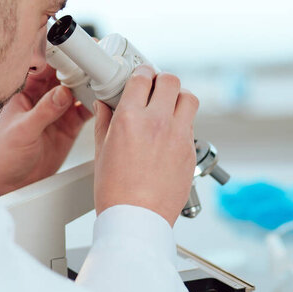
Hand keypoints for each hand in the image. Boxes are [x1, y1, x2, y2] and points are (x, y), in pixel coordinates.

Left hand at [0, 65, 92, 195]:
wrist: (9, 184)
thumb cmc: (2, 155)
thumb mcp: (22, 131)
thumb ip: (43, 112)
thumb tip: (62, 93)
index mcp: (24, 93)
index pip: (43, 69)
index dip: (58, 58)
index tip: (74, 52)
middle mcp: (42, 99)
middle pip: (64, 76)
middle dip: (79, 68)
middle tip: (94, 64)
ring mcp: (56, 112)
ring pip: (77, 91)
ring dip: (89, 85)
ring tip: (103, 79)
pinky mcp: (68, 126)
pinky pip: (84, 110)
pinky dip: (95, 104)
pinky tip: (103, 99)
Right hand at [93, 65, 198, 225]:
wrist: (136, 218)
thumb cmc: (115, 190)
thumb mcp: (101, 151)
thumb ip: (104, 121)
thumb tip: (104, 106)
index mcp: (129, 119)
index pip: (142, 77)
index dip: (140, 73)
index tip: (139, 76)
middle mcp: (157, 123)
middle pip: (171, 80)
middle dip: (161, 80)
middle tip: (154, 88)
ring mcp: (178, 137)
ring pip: (189, 98)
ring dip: (178, 97)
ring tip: (168, 106)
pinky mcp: (190, 152)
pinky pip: (191, 125)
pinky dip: (182, 122)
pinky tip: (169, 133)